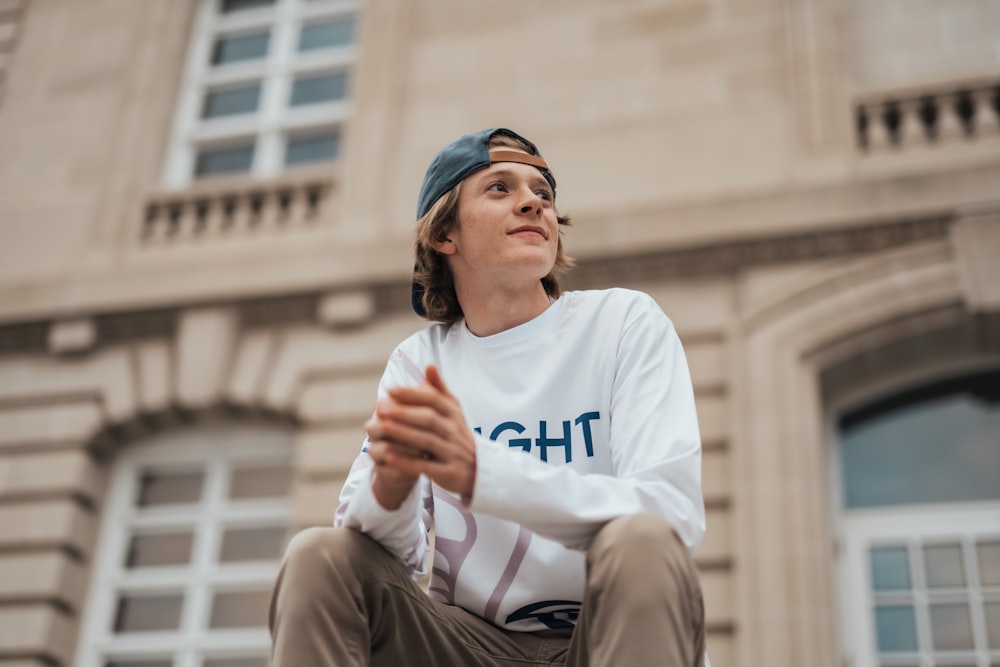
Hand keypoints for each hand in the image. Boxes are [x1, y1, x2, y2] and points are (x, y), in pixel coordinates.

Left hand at [364, 365, 476, 502]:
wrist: (480, 471)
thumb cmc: (458, 437)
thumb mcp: (454, 413)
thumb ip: (440, 391)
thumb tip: (429, 365)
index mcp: (454, 415)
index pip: (435, 399)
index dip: (413, 394)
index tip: (391, 390)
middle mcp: (455, 432)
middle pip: (430, 419)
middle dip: (404, 413)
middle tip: (380, 408)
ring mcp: (453, 453)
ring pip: (427, 441)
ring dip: (403, 434)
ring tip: (380, 428)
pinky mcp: (449, 473)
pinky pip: (426, 466)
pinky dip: (407, 462)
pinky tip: (388, 457)